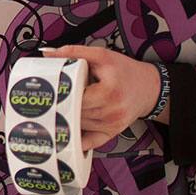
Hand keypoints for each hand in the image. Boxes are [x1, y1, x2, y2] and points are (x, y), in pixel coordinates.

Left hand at [41, 45, 160, 150]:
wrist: (149, 88)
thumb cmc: (125, 71)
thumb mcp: (102, 56)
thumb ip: (75, 52)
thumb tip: (49, 54)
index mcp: (109, 92)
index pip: (77, 97)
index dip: (62, 94)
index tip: (50, 90)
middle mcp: (112, 111)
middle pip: (76, 112)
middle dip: (61, 106)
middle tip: (46, 101)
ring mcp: (112, 124)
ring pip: (79, 125)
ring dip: (67, 118)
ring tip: (54, 110)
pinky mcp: (112, 132)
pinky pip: (90, 141)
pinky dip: (76, 139)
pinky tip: (65, 134)